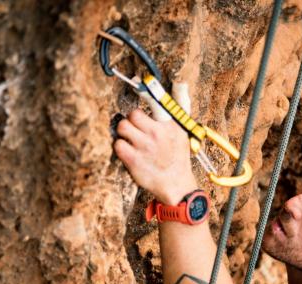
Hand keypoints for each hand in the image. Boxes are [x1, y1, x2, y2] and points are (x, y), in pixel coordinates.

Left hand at [113, 84, 197, 204]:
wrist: (176, 185)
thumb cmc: (178, 156)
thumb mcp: (183, 130)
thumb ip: (180, 106)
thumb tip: (180, 81)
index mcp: (169, 125)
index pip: (156, 100)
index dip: (144, 89)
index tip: (136, 80)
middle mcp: (156, 134)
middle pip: (132, 114)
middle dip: (131, 121)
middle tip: (136, 129)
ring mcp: (144, 147)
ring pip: (122, 127)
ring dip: (124, 133)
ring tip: (132, 140)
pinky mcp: (133, 160)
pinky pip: (117, 144)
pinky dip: (120, 147)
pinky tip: (129, 152)